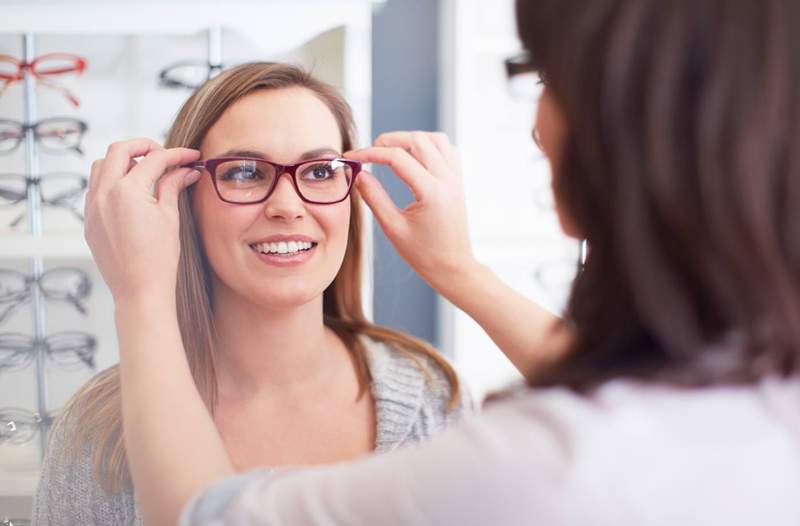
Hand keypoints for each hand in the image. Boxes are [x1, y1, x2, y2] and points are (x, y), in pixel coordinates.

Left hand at [84, 138, 200, 303]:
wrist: (140, 290)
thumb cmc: (159, 259)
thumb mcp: (170, 217)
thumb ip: (172, 187)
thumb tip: (185, 170)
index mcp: (127, 191)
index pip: (154, 159)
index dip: (176, 154)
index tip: (190, 156)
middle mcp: (104, 194)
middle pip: (119, 150)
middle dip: (144, 146)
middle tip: (164, 154)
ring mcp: (92, 207)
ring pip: (101, 166)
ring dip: (123, 162)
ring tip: (145, 172)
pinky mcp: (89, 221)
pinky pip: (95, 189)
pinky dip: (111, 181)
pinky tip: (131, 193)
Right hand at [346, 131, 476, 291]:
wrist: (453, 267)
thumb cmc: (424, 254)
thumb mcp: (393, 228)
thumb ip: (374, 198)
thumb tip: (359, 174)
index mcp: (431, 193)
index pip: (397, 158)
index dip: (370, 153)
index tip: (352, 157)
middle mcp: (447, 180)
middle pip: (417, 140)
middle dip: (389, 140)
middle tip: (370, 152)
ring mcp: (456, 179)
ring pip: (436, 139)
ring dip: (411, 139)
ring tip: (392, 151)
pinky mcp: (459, 181)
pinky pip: (448, 150)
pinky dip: (430, 145)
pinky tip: (415, 157)